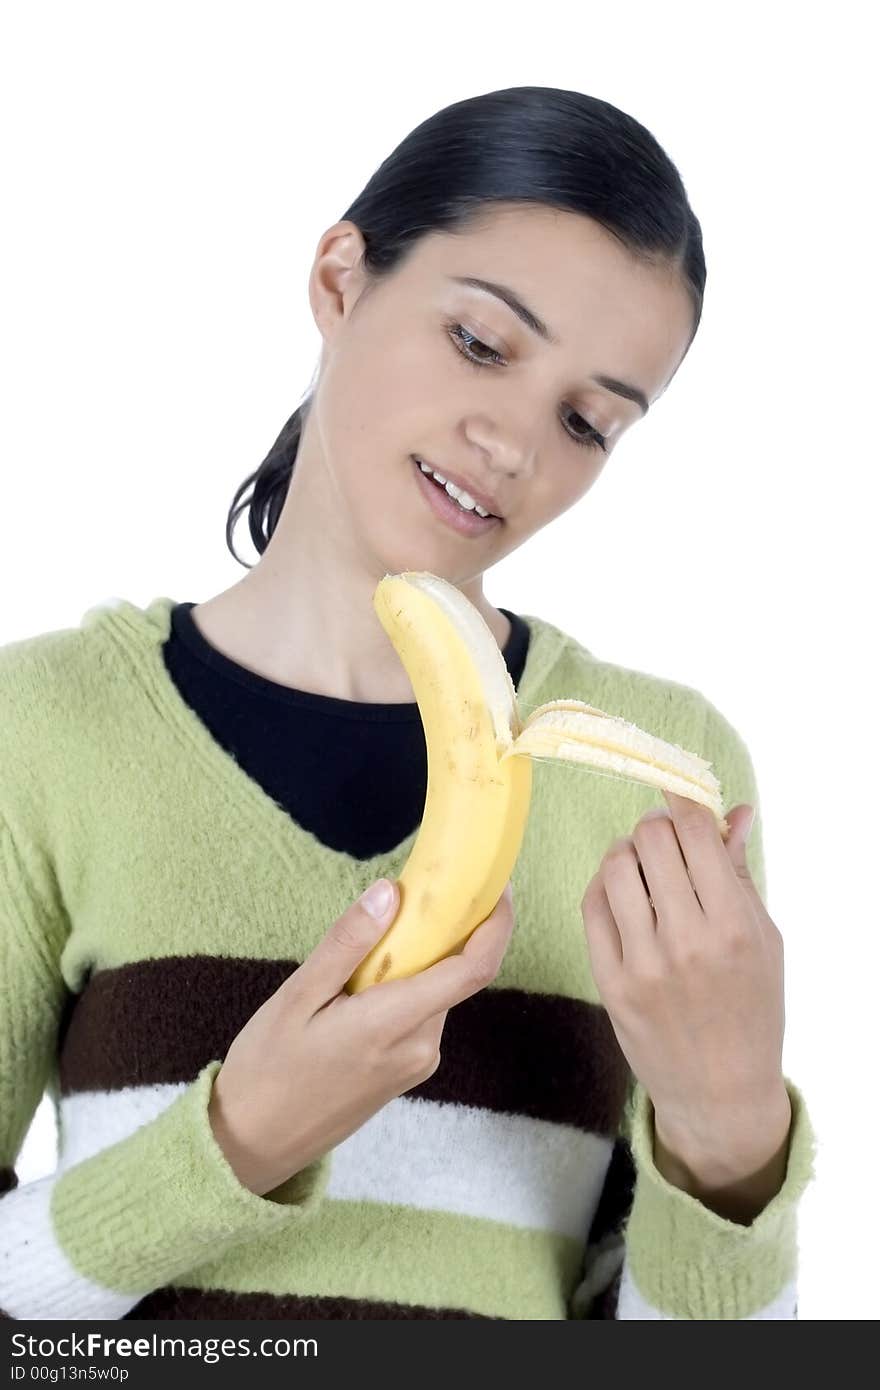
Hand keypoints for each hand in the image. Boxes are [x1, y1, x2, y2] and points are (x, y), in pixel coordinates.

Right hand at [208, 879, 514, 1195]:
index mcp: (394, 1025)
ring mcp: (416, 1063)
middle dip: (442, 932)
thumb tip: (391, 892)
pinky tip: (360, 984)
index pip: (473, 970)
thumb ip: (348, 943)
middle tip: (406, 895)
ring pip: (436, 992)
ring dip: (416, 960)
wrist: (252, 1144)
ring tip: (364, 947)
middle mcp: (420, 1047)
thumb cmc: (267, 1068)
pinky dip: (405, 986)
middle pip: (454, 973)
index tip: (496, 886)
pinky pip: (420, 1013)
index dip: (496, 924)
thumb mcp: (297, 996)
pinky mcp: (406, 1071)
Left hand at [581, 791, 787, 1177]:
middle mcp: (688, 942)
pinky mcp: (610, 982)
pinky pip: (592, 907)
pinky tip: (620, 892)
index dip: (682, 803)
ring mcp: (644, 964)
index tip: (678, 798)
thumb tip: (734, 811)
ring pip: (616, 867)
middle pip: (651, 841)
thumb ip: (740, 874)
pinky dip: (604, 887)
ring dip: (627, 853)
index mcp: (735, 927)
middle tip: (665, 839)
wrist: (720, 1093)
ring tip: (643, 867)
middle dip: (656, 827)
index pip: (696, 834)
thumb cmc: (752, 1011)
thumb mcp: (764, 942)